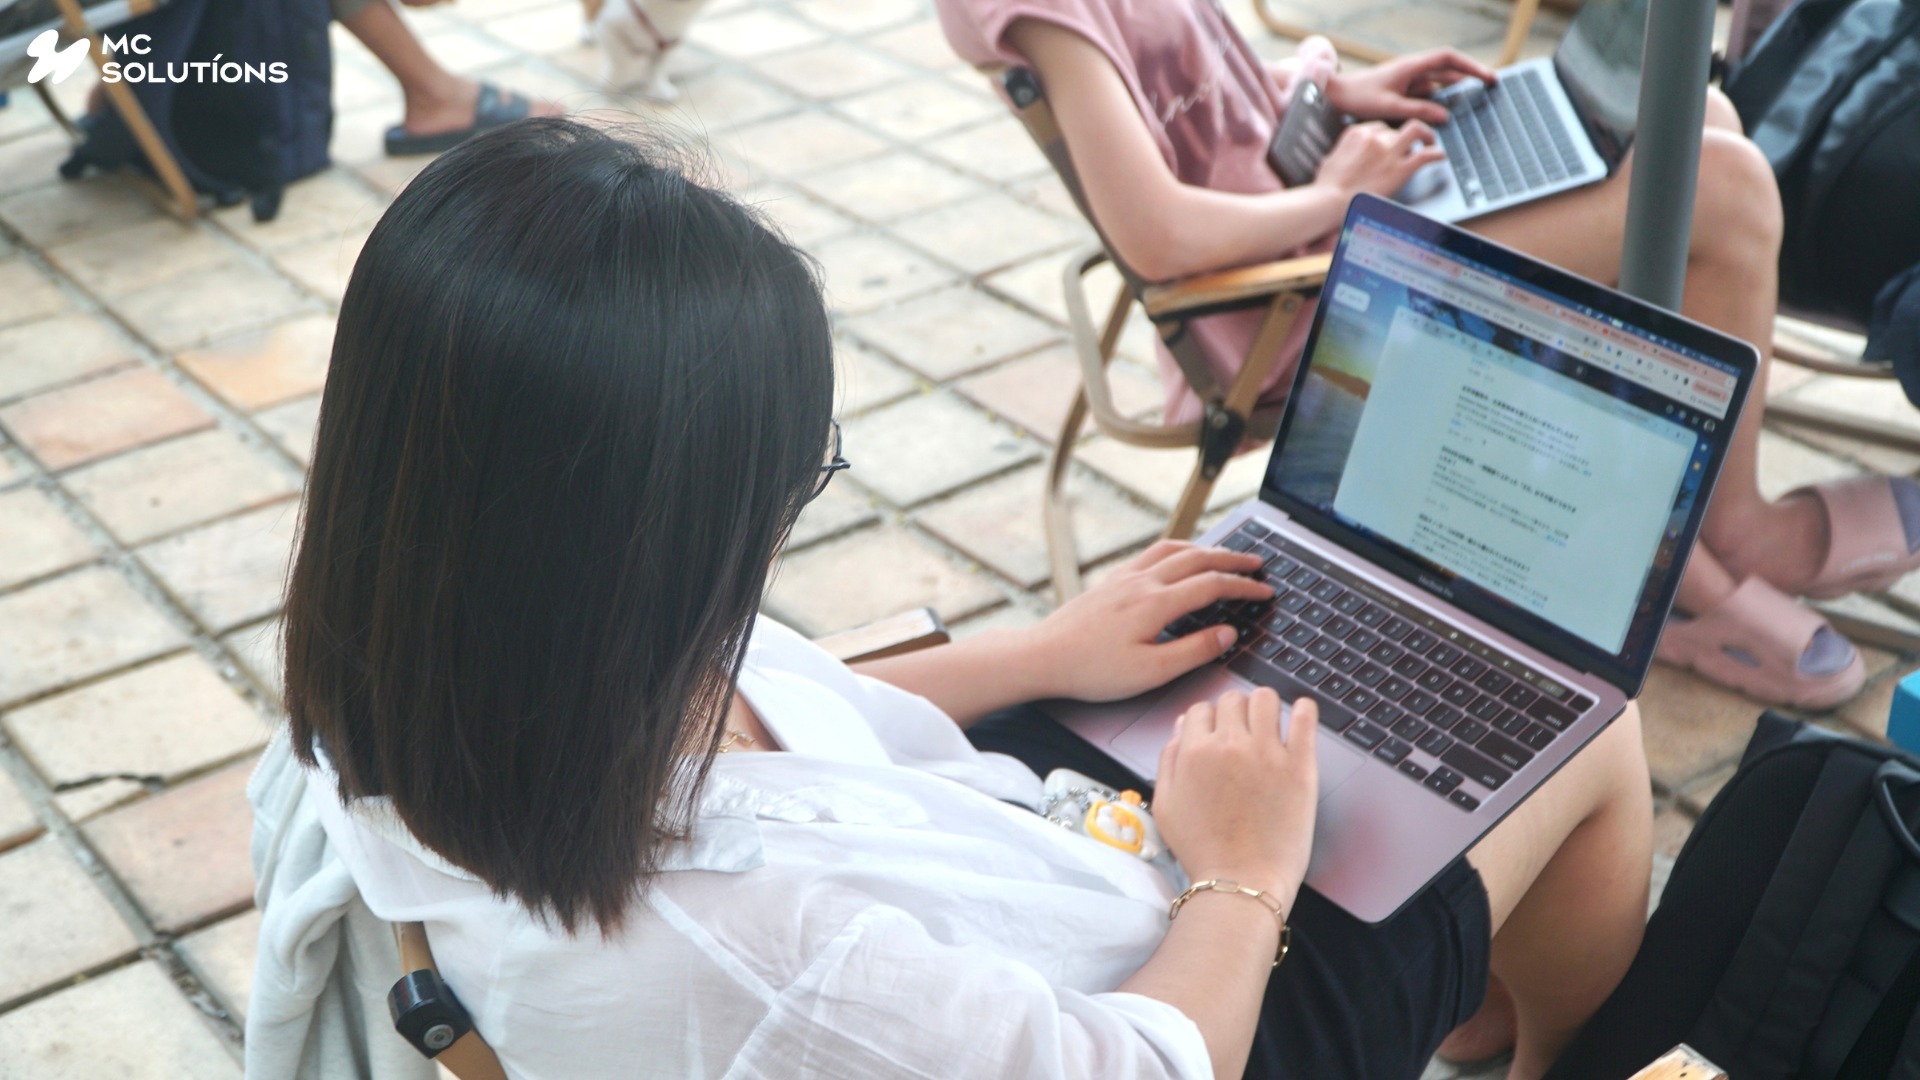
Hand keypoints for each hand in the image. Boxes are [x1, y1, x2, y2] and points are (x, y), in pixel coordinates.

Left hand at [1027, 541, 1273, 702]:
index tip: (1266, 590)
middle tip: (1257, 562)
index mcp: (1156, 603)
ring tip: (1224, 554)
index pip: (1212, 585)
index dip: (1244, 586)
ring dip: (1204, 548)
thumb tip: (1227, 633)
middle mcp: (1141, 582)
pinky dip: (1175, 550)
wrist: (1042, 657)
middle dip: (1232, 558)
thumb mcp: (1150, 671)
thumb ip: (1193, 650)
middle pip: (1198, 558)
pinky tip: (1176, 559)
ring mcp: (1123, 577)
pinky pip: (1151, 553)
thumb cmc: (1091, 670)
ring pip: (1173, 549)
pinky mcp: (1110, 581)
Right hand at [1153, 690, 1318, 911]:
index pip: (1200, 709)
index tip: (1217, 733)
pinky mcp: (1299, 767)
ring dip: (1264, 705)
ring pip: (1265, 698)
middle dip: (1234, 711)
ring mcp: (1267, 754)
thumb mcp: (1166, 805)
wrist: (1241, 882)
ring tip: (1268, 723)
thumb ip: (1169, 760)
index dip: (1207, 720)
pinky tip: (1300, 715)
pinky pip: (1304, 718)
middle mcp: (1230, 745)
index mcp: (1194, 752)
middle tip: (1242, 732)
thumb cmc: (1203, 851)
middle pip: (1232, 699)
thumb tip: (1182, 726)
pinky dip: (1303, 710)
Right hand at [1313, 120, 1446, 199]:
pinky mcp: (1400, 169)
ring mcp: (1389, 151)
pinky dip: (1436, 153)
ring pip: (1416, 130)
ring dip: (1426, 134)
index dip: (1387, 134)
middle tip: (1411, 143)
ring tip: (1430, 141)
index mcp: (1356, 133)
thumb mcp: (1331, 160)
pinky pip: (1425, 155)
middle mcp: (1375, 137)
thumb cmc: (1326, 187)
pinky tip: (1439, 156)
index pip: (1379, 126)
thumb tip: (1348, 157)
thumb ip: (1345, 153)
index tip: (1391, 142)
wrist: (1330, 200)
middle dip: (1403, 138)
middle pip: (1396, 129)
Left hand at [1326, 48, 1496, 124]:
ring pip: (1437, 79)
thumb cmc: (1358, 98)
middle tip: (1490, 84)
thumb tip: (1445, 115)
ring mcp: (1406, 79)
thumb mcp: (1390, 107)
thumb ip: (1418, 112)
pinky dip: (1438, 97)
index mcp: (1410, 67)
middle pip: (1447, 67)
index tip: (1487, 76)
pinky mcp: (1400, 89)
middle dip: (1470, 74)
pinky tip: (1446, 108)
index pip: (1448, 59)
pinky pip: (1425, 91)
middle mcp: (1411, 69)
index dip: (1470, 65)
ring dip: (1456, 85)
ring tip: (1476, 95)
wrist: (1334, 95)